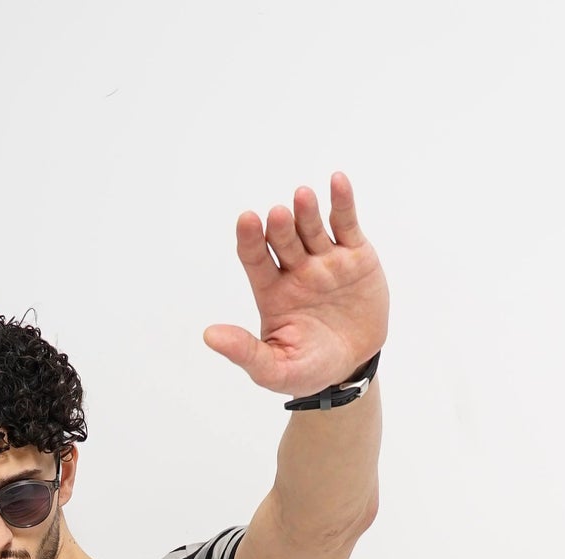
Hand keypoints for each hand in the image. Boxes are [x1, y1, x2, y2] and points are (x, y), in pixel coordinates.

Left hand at [202, 172, 388, 398]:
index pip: (255, 259)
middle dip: (281, 227)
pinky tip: (337, 182)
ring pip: (313, 228)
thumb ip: (245, 352)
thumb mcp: (275, 369)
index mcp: (272, 291)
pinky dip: (342, 202)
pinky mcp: (355, 256)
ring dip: (307, 212)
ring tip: (302, 197)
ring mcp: (325, 260)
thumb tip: (209, 336)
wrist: (353, 368)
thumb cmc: (309, 369)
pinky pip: (346, 224)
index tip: (247, 220)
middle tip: (278, 215)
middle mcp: (295, 270)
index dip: (250, 240)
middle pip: (284, 240)